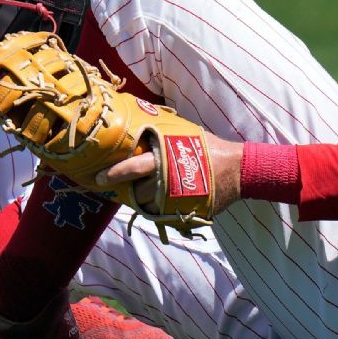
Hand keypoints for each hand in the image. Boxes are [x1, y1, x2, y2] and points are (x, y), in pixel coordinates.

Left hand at [95, 132, 242, 214]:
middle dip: (130, 192)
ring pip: (149, 207)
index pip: (133, 167)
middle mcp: (168, 181)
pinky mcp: (186, 212)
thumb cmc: (210, 148)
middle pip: (138, 193)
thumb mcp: (185, 133)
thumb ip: (162, 134)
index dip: (114, 174)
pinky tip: (164, 201)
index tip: (98, 178)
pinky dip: (160, 210)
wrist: (239, 170)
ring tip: (150, 193)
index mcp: (165, 160)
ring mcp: (177, 200)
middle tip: (124, 189)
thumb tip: (141, 123)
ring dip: (145, 202)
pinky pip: (164, 215)